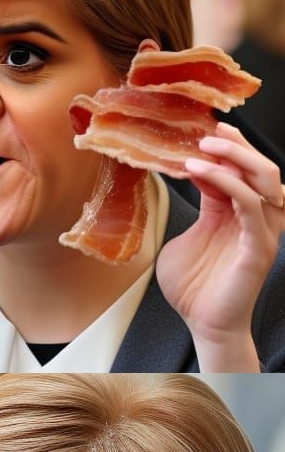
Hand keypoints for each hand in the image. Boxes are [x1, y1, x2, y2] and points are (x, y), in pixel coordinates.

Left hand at [158, 122, 284, 365]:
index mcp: (237, 213)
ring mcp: (261, 230)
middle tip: (208, 131)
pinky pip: (252, 205)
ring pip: (265, 180)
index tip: (202, 129)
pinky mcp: (258, 246)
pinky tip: (201, 172)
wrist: (202, 323)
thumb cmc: (193, 287)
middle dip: (237, 145)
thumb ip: (191, 209)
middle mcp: (255, 218)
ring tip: (205, 145)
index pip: (240, 170)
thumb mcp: (186, 237)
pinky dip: (229, 184)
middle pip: (260, 168)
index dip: (226, 148)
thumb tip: (187, 179)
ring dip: (237, 157)